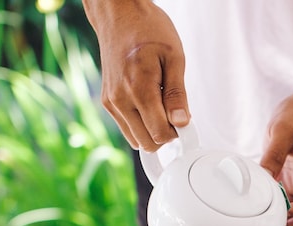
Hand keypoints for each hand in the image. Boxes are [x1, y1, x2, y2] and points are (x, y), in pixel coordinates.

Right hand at [85, 0, 189, 150]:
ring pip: (136, 140)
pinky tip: (148, 104)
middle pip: (147, 143)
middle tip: (174, 112)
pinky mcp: (107, 102)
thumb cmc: (148, 29)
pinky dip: (141, 124)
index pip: (159, 134)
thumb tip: (181, 122)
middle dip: (165, 134)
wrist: (119, 14)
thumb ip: (177, 94)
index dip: (177, 133)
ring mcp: (111, 102)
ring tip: (160, 104)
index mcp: (139, 88)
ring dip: (152, 130)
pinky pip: (127, 128)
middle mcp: (120, 99)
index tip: (185, 121)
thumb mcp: (174, 57)